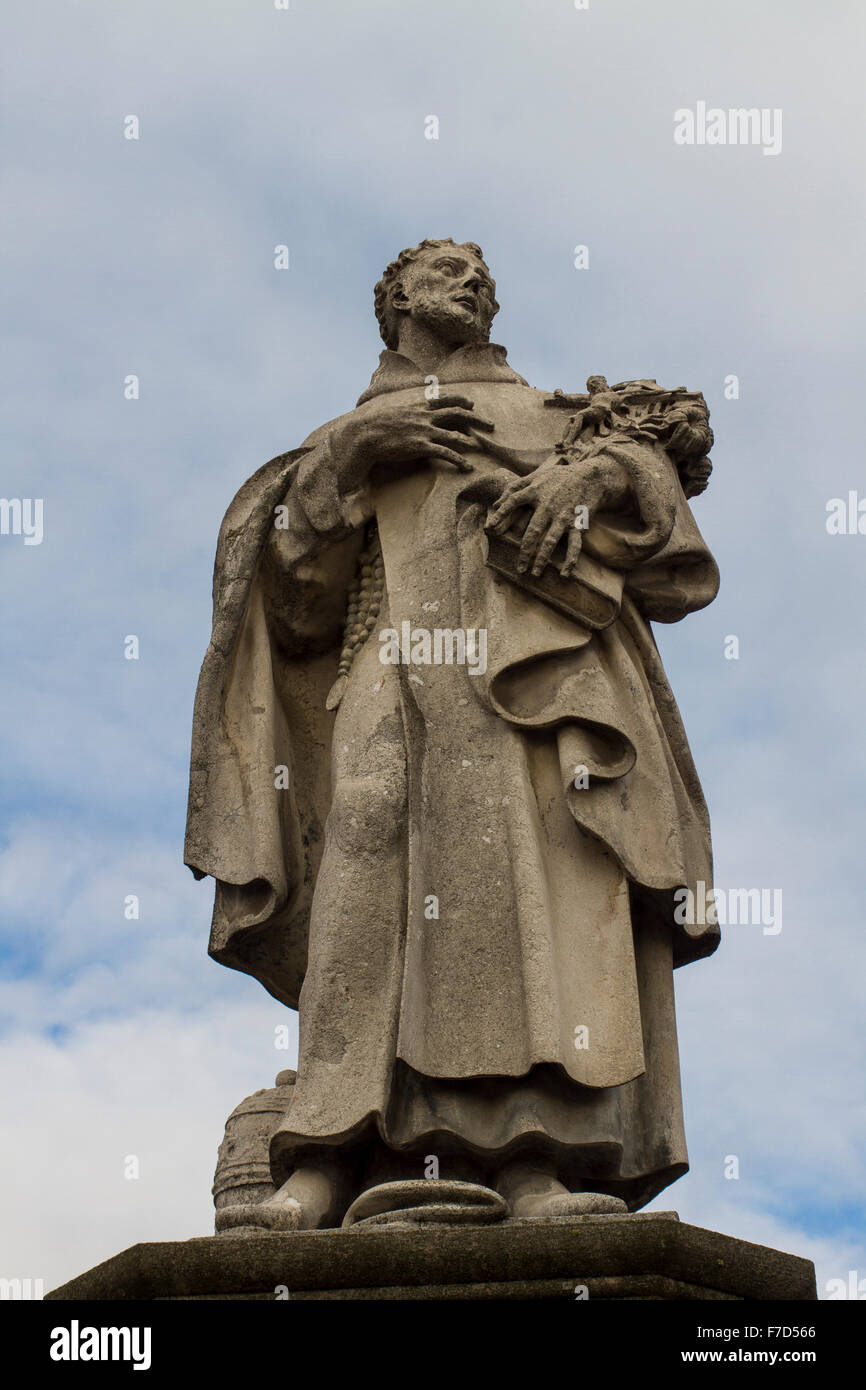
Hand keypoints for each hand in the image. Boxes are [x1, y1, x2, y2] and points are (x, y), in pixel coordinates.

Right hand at [330, 394, 493, 493]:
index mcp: (419, 405)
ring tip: (482, 447)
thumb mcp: (393, 410)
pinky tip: (468, 467)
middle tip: (491, 425)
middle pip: (458, 414)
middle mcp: (425, 416)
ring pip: (455, 435)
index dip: (462, 400)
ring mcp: (425, 431)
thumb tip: (408, 410)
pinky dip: (459, 460)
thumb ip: (406, 409)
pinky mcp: (422, 447)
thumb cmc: (375, 424)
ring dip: (471, 441)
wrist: (365, 434)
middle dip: (477, 418)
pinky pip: (446, 453)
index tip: (472, 403)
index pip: (446, 398)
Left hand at [486, 450, 629, 577]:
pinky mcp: (578, 524)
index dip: (502, 513)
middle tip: (519, 568)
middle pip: (533, 531)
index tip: (489, 527)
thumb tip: (494, 505)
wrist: (591, 476)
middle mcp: (549, 505)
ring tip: (534, 574)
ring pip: (550, 541)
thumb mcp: (536, 476)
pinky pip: (574, 544)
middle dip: (525, 551)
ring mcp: (564, 516)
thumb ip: (515, 488)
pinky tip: (564, 573)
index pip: (514, 501)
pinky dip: (571, 560)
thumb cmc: (559, 478)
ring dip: (542, 559)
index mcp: (536, 492)